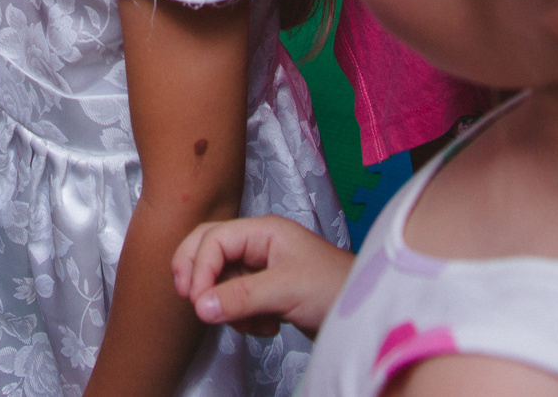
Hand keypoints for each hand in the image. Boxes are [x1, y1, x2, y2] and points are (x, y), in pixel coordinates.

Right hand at [171, 214, 353, 337]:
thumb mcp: (286, 290)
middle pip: (209, 250)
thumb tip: (199, 307)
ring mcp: (262, 268)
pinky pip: (236, 301)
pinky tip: (268, 326)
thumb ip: (241, 296)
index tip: (197, 302)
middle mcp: (259, 244)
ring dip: (228, 306)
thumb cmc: (333, 289)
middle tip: (193, 302)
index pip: (214, 240)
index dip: (199, 268)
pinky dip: (243, 318)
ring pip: (220, 281)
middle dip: (198, 276)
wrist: (364, 317)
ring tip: (254, 322)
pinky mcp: (266, 292)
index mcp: (263, 230)